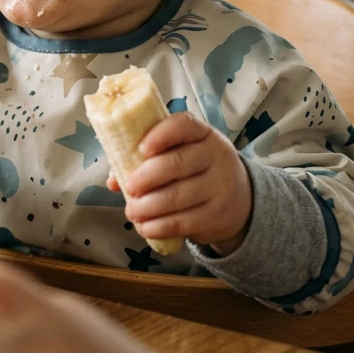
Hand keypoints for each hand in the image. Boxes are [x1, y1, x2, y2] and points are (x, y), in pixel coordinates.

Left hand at [108, 113, 252, 253]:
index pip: (184, 125)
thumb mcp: (182, 154)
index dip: (160, 135)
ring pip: (177, 197)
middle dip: (145, 178)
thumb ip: (147, 159)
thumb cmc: (197, 170)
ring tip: (132, 212)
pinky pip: (183, 222)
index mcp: (203, 134)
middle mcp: (216, 156)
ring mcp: (220, 187)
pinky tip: (146, 227)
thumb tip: (112, 179)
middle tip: (129, 188)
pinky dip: (158, 227)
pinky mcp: (217, 216)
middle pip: (176, 164)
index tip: (140, 148)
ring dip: (147, 207)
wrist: (240, 199)